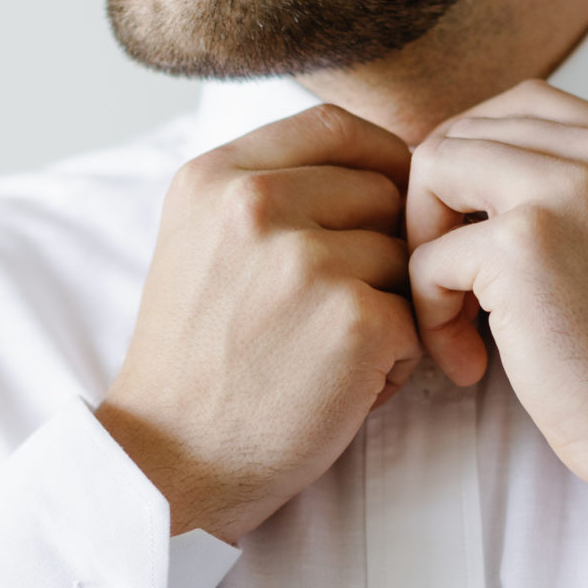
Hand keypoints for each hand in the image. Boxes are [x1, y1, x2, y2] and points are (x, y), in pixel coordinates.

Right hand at [98, 103, 420, 539]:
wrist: (170, 461)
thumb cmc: (197, 362)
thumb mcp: (201, 244)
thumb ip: (269, 190)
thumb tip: (381, 159)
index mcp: (215, 176)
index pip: (335, 127)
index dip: (376, 163)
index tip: (379, 210)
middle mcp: (256, 204)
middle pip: (383, 190)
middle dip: (383, 245)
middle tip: (341, 309)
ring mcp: (307, 260)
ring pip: (406, 255)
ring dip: (392, 306)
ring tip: (333, 353)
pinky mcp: (354, 320)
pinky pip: (417, 318)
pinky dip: (396, 359)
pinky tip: (346, 387)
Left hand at [406, 80, 587, 558]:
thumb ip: (566, 190)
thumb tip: (452, 161)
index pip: (520, 104)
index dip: (470, 161)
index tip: (467, 231)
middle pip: (465, 131)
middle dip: (434, 206)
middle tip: (449, 282)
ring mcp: (569, 191)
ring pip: (433, 170)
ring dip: (422, 248)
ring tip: (450, 315)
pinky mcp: (524, 244)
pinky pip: (427, 255)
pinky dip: (429, 311)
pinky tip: (468, 361)